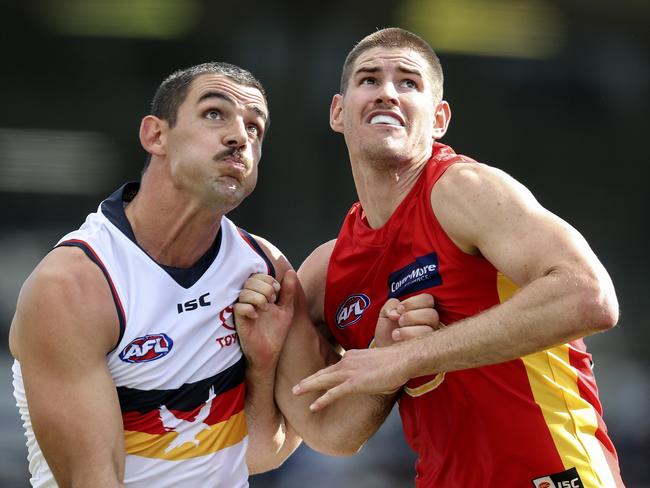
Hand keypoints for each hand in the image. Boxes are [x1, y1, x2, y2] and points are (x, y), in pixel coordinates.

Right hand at [234, 270, 297, 370]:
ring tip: (266, 309)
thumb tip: (291, 272)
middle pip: (251, 281)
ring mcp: (244, 309)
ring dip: (258, 298)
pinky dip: (249, 309)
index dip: (269, 280)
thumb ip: (288, 292)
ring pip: (244, 293)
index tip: (278, 292)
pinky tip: (256, 316)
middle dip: (265, 288)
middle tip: (272, 301)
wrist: (269, 352)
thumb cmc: (276, 331)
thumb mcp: (286, 309)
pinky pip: (238, 307)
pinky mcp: (238, 320)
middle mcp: (251, 300)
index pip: (259, 276)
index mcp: (261, 294)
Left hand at [292, 344, 412, 411]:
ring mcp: (350, 372)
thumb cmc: (398, 360)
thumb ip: (371, 367)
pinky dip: (321, 400)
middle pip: (324, 372)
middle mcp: (348, 361)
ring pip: (323, 380)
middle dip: (308, 380)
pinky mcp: (354, 383)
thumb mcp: (380, 361)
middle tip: (295, 387)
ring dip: (308, 387)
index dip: (324, 374)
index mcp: (354, 356)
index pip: (335, 367)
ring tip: (295, 392)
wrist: (404, 358)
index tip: (316, 380)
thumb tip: (373, 373)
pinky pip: (333, 393)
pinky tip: (313, 407)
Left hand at [375, 293, 441, 346]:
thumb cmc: (387, 332)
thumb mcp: (385, 314)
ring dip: (408, 329)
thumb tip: (396, 312)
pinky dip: (408, 338)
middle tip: (399, 321)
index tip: (399, 309)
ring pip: (428, 329)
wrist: (383, 351)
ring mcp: (430, 338)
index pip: (427, 299)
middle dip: (411, 316)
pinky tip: (397, 339)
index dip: (413, 302)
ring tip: (395, 333)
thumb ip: (391, 305)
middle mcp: (429, 323)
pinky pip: (424, 342)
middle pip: (432, 314)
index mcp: (422, 310)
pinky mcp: (425, 350)